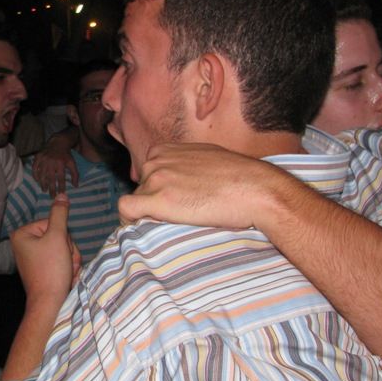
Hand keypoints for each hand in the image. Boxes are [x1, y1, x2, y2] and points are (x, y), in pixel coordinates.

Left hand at [11, 194, 78, 305]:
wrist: (50, 304)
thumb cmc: (51, 270)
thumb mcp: (57, 237)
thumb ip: (60, 214)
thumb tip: (61, 195)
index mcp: (22, 234)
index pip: (53, 223)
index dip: (63, 236)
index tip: (61, 251)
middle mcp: (24, 245)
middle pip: (58, 235)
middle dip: (68, 250)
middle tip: (66, 263)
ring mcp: (32, 258)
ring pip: (62, 248)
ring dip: (70, 259)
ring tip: (67, 272)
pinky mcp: (41, 269)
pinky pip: (59, 260)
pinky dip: (67, 268)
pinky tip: (66, 277)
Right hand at [32, 135, 78, 196]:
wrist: (58, 142)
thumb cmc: (66, 155)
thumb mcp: (72, 163)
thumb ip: (75, 174)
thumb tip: (76, 186)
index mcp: (61, 163)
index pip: (61, 178)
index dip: (61, 186)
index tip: (61, 193)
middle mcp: (51, 162)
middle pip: (51, 178)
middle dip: (52, 188)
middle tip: (52, 196)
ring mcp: (43, 159)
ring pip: (42, 174)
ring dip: (43, 184)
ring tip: (44, 190)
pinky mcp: (38, 157)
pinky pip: (34, 168)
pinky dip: (35, 175)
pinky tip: (37, 180)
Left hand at [118, 143, 294, 229]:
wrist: (255, 189)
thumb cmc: (241, 177)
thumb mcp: (208, 158)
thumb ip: (188, 165)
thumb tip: (185, 181)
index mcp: (167, 149)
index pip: (147, 173)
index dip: (156, 190)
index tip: (170, 204)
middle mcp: (157, 160)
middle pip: (141, 188)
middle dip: (153, 203)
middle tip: (176, 220)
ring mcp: (156, 178)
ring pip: (136, 200)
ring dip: (147, 214)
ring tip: (170, 227)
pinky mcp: (158, 199)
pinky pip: (127, 210)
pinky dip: (129, 221)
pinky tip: (143, 231)